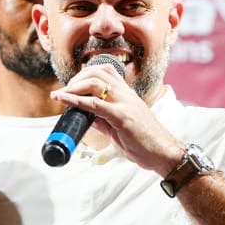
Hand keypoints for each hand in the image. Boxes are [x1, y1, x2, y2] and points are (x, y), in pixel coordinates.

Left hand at [50, 64, 182, 175]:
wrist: (164, 153)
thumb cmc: (145, 142)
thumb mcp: (120, 127)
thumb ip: (104, 120)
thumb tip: (86, 116)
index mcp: (127, 95)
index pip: (106, 71)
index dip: (86, 73)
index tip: (72, 84)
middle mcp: (126, 95)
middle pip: (97, 72)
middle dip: (76, 78)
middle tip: (64, 90)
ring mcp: (125, 104)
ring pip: (95, 83)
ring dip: (74, 87)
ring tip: (61, 95)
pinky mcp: (122, 117)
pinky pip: (95, 104)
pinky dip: (77, 100)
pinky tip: (65, 100)